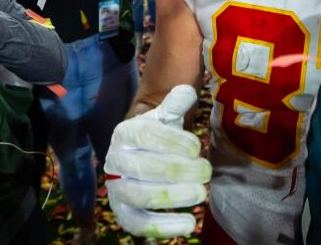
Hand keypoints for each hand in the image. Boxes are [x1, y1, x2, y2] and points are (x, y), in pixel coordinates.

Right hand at [105, 85, 211, 237]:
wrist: (142, 154)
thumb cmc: (160, 133)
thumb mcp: (167, 115)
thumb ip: (175, 104)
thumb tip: (186, 93)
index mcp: (125, 132)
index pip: (145, 135)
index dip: (172, 142)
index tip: (197, 148)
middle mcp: (115, 161)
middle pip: (144, 168)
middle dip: (179, 170)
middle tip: (206, 171)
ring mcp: (116, 188)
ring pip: (141, 196)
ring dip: (173, 196)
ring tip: (201, 193)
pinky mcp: (123, 212)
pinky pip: (138, 224)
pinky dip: (163, 227)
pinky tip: (189, 224)